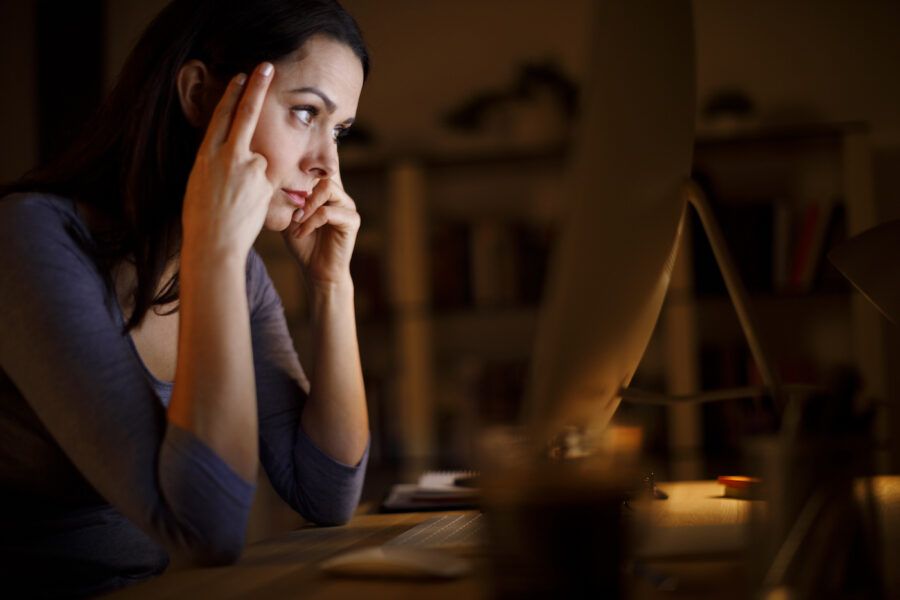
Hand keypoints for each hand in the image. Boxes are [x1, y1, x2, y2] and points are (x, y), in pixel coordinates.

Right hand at [181, 63, 274, 265]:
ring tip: (239, 204)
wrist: (214, 244)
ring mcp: (248, 166)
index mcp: (206, 154)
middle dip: (256, 87)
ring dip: (255, 180)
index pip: (222, 115)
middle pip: (245, 113)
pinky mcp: (265, 181)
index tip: (243, 76)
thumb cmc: (203, 219)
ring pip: (261, 163)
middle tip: (266, 67)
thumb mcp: (201, 182)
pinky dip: (262, 193)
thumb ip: (218, 163)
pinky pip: (267, 182)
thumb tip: (234, 153)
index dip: (233, 94)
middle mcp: (227, 154)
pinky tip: (249, 208)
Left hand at [283, 174, 360, 285]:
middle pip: (323, 173)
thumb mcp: (288, 216)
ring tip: (295, 221)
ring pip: (327, 188)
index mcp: (326, 191)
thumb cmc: (302, 243)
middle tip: (290, 209)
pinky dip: (311, 222)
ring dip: (307, 205)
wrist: (316, 271)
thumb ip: (286, 198)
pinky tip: (301, 233)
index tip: (287, 165)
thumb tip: (272, 176)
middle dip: (302, 188)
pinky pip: (327, 212)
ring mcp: (348, 206)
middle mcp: (340, 195)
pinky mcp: (352, 221)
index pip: (321, 166)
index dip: (307, 162)